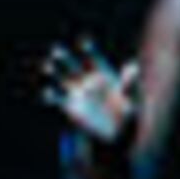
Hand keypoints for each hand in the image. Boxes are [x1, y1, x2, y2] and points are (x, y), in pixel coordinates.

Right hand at [40, 35, 140, 150]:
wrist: (118, 134)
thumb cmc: (130, 113)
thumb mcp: (134, 98)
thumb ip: (131, 83)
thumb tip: (133, 66)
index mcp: (104, 72)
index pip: (94, 57)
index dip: (89, 49)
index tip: (84, 43)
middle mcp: (87, 78)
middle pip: (72, 64)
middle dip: (63, 56)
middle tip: (55, 49)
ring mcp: (77, 92)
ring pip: (60, 78)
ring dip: (51, 72)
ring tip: (45, 66)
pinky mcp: (70, 107)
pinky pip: (57, 99)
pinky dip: (50, 95)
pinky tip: (46, 91)